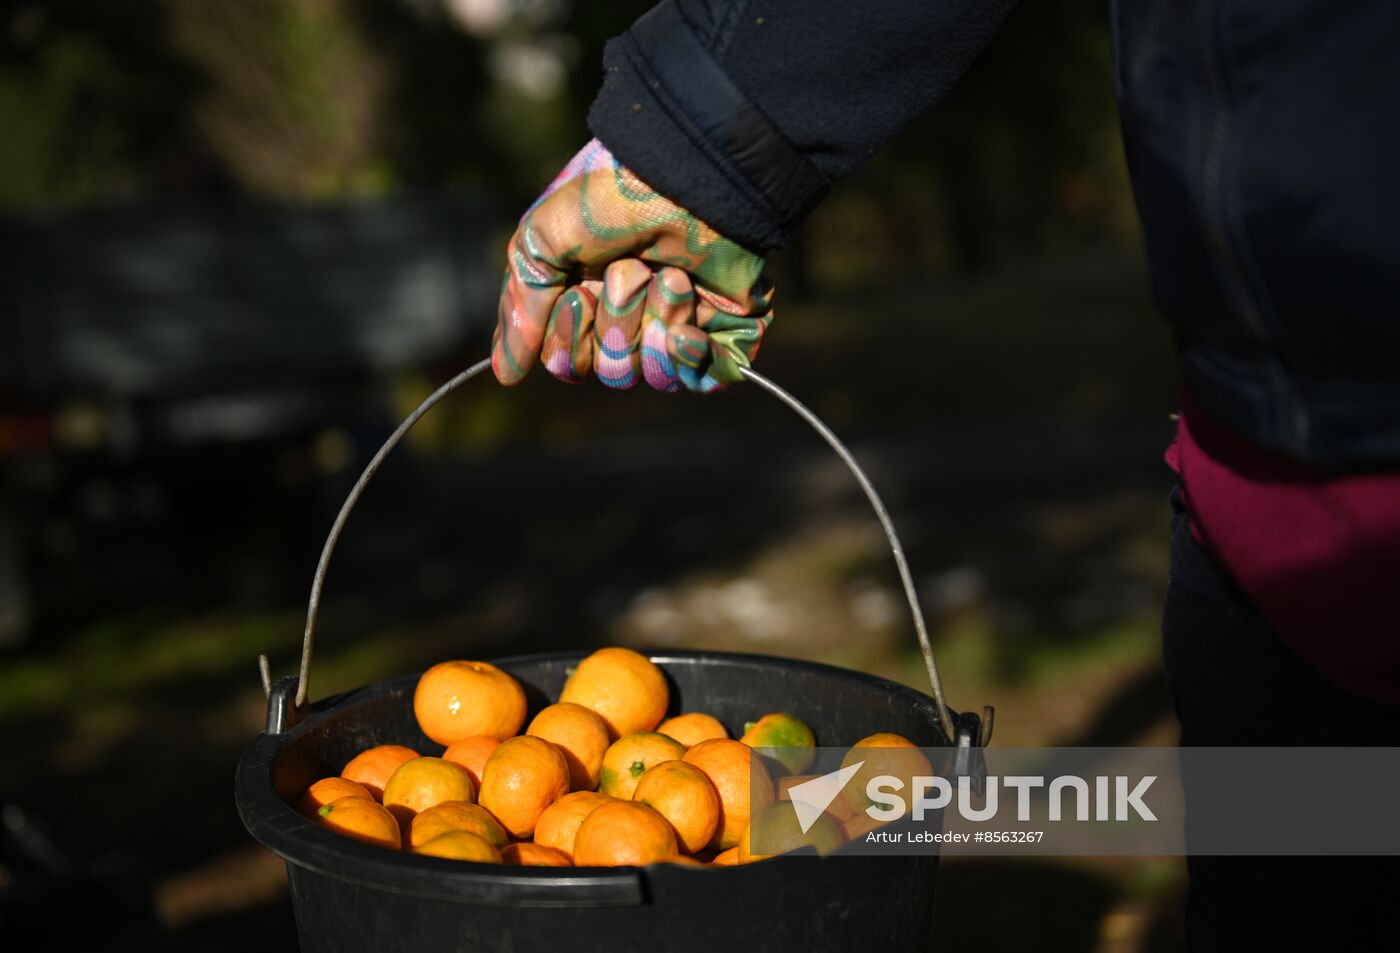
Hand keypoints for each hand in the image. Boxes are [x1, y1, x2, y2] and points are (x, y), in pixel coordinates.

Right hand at [492, 139, 772, 391]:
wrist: (682, 173)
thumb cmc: (605, 199)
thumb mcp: (539, 241)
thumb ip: (520, 310)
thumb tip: (505, 376)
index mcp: (586, 301)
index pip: (568, 363)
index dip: (570, 338)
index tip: (577, 293)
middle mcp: (632, 317)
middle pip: (612, 372)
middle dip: (618, 324)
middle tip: (632, 270)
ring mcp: (680, 322)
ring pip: (656, 374)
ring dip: (656, 322)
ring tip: (671, 276)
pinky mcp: (725, 327)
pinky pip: (706, 378)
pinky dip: (693, 359)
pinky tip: (690, 331)